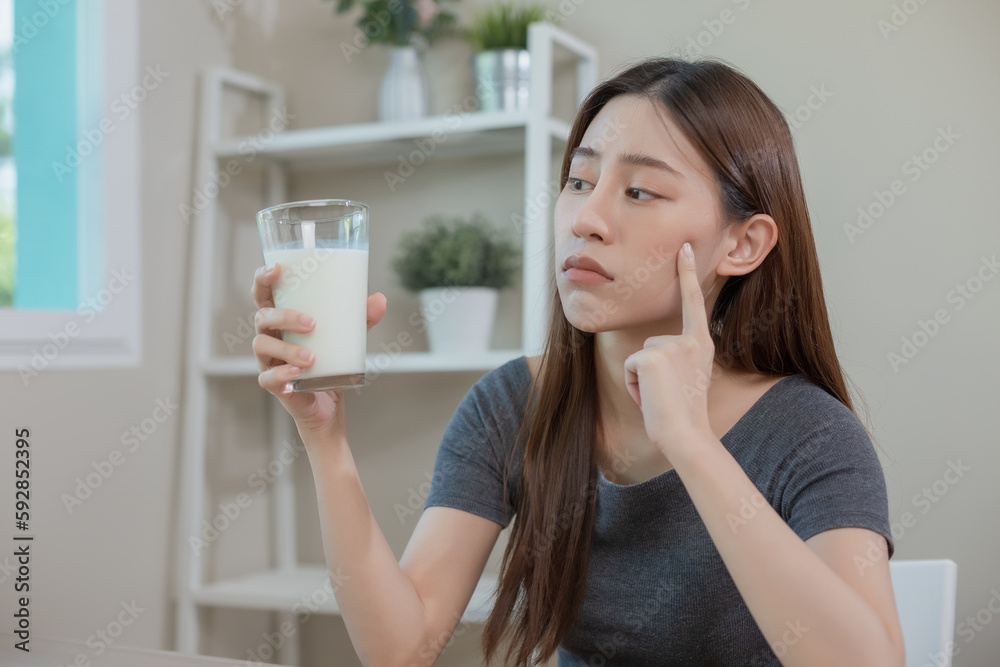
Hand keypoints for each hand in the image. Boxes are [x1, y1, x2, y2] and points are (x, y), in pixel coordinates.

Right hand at [251, 262, 386, 437]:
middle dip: (283, 316)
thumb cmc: (329, 364)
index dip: (263, 279)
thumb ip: (361, 319)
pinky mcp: (273, 385)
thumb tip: (380, 299)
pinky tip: (297, 375)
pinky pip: (268, 378)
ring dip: (286, 350)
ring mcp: (268, 361)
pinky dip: (281, 375)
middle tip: (311, 323)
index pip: (263, 294)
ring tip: (311, 358)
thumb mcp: (347, 339)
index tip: (277, 268)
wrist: (328, 405)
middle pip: (262, 317)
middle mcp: (270, 336)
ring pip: (262, 346)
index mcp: (281, 320)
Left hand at [622, 242, 715, 458]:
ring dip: (641, 380)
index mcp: (701, 345)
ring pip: (638, 356)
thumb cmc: (684, 416)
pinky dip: (634, 385)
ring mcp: (672, 346)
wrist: (685, 434)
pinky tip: (650, 397)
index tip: (686, 247)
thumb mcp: (688, 380)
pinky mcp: (652, 356)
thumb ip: (676, 360)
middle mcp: (690, 341)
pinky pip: (630, 366)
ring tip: (660, 397)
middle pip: (650, 344)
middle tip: (667, 395)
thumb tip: (652, 357)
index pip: (694, 303)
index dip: (688, 274)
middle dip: (649, 371)